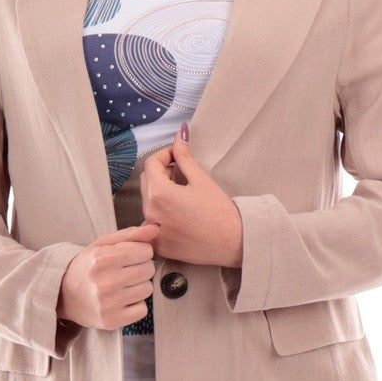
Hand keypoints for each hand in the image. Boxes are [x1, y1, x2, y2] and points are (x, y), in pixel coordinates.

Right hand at [56, 223, 158, 329]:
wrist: (63, 295)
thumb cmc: (86, 267)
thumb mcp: (103, 244)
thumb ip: (131, 235)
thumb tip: (155, 228)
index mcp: (102, 259)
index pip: (145, 251)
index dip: (140, 252)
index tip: (129, 256)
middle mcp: (105, 282)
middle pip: (148, 270)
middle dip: (140, 268)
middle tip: (125, 271)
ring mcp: (108, 303)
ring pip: (147, 289)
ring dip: (139, 286)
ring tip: (122, 285)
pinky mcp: (112, 321)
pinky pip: (143, 310)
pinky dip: (136, 304)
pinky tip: (122, 300)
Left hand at [141, 125, 242, 267]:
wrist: (234, 243)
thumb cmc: (221, 212)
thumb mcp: (202, 180)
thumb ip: (185, 156)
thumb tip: (180, 134)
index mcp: (160, 194)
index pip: (151, 164)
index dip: (164, 154)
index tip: (177, 155)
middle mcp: (151, 214)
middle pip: (146, 182)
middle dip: (161, 172)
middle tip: (181, 172)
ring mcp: (153, 233)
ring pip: (148, 202)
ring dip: (159, 193)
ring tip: (182, 194)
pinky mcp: (159, 246)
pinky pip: (151, 224)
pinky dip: (160, 215)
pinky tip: (179, 214)